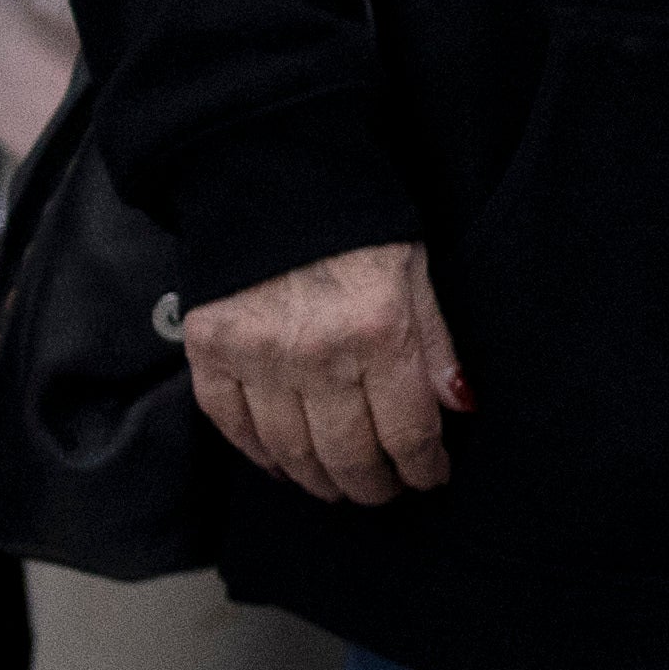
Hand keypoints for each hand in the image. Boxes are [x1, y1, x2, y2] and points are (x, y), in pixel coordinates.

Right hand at [183, 241, 467, 504]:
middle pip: (347, 454)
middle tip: (382, 492)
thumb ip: (437, 346)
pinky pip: (231, 424)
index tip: (430, 477)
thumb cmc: (358, 228)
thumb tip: (460, 406)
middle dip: (372, 485)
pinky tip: (282, 463)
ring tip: (337, 487)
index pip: (408, 432)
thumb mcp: (418, 275)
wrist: (273, 178)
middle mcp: (315, 354)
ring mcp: (256, 356)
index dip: (423, 467)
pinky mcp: (208, 350)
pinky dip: (258, 453)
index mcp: (378, 334)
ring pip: (290, 450)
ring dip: (317, 479)